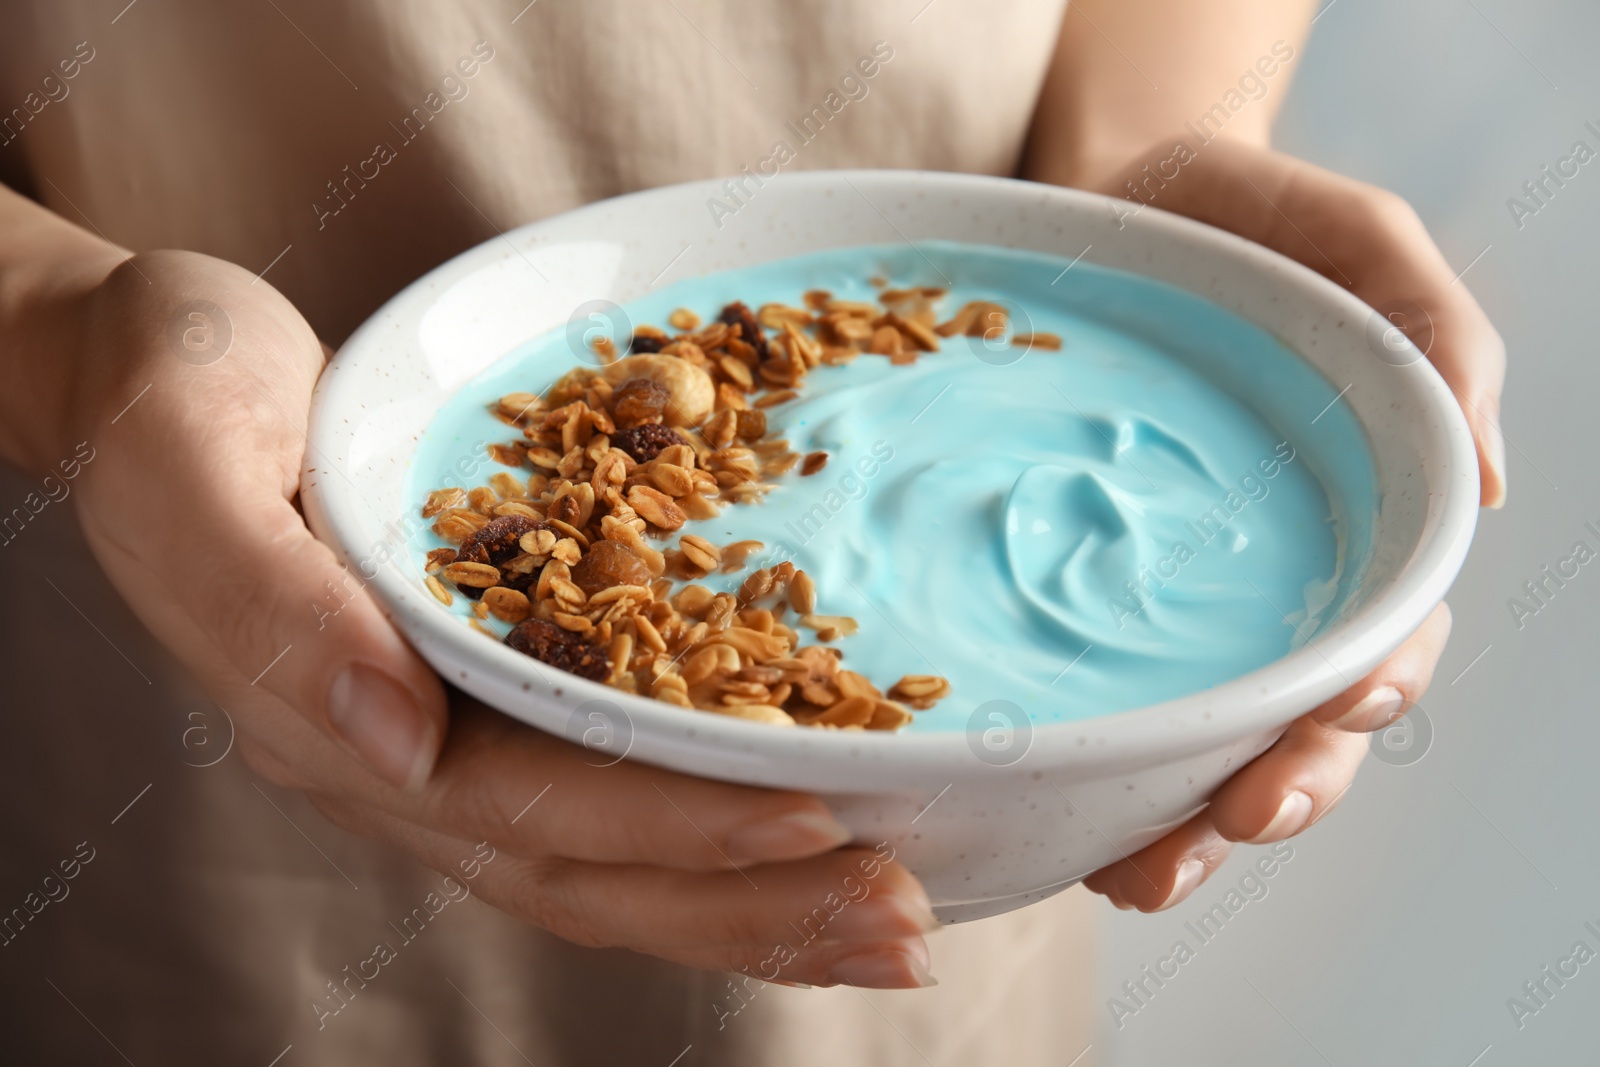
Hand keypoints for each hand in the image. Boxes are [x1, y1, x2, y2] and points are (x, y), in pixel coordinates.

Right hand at [69, 250, 937, 985]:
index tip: (817, 821)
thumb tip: (397, 738)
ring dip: (756, 902)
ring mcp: (446, 748)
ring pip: (615, 863)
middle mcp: (402, 761)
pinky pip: (610, 800)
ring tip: (893, 920)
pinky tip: (808, 844)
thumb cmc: (170, 396)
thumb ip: (274, 605)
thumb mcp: (188, 463)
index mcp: (335, 721)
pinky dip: (714, 840)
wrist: (154, 377)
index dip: (673, 826)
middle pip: (596, 871)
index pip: (528, 807)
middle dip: (754, 905)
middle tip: (904, 923)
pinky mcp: (486, 707)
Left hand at [1079, 139, 1503, 909]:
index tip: (1336, 717)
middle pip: (1295, 722)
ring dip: (1178, 824)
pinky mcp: (1069, 592)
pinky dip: (1081, 766)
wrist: (1103, 201)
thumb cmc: (1246, 221)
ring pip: (1193, 741)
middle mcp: (1263, 583)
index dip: (1370, 688)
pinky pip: (1085, 692)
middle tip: (1221, 833)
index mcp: (1348, 522)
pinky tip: (1051, 816)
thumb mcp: (1355, 238)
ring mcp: (1167, 600)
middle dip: (1274, 791)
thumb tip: (1491, 483)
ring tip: (1133, 877)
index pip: (1384, 634)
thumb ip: (1435, 335)